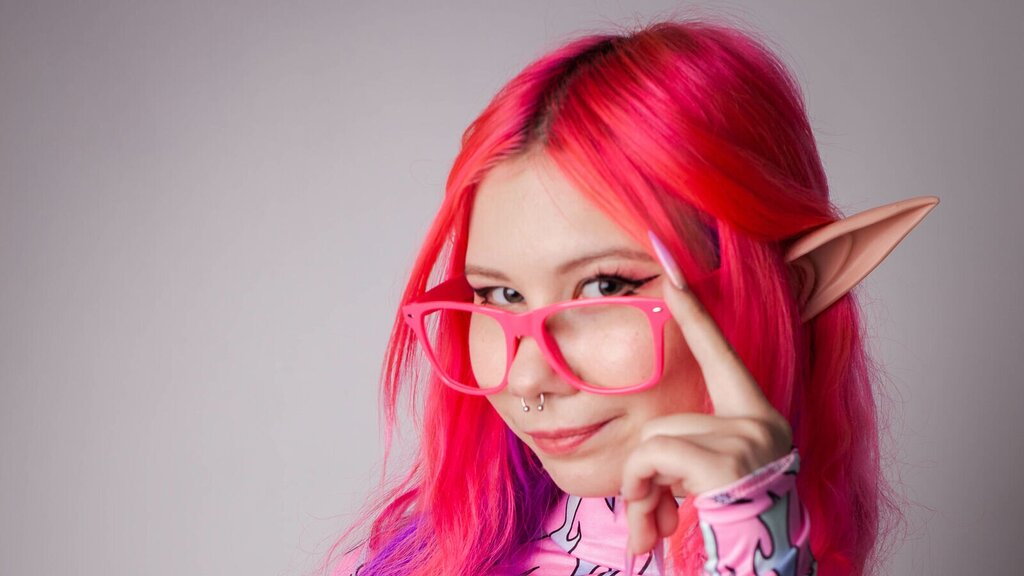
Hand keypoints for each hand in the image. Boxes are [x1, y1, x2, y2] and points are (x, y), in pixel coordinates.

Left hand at [620, 236, 792, 560]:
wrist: (759, 575)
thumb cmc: (725, 536)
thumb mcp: (701, 489)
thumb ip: (678, 459)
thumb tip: (636, 479)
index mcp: (756, 419)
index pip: (719, 351)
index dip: (693, 308)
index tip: (667, 254)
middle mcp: (761, 422)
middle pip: (665, 418)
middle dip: (643, 473)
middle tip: (647, 519)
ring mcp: (750, 438)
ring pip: (654, 438)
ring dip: (640, 488)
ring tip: (654, 526)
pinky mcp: (729, 458)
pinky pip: (653, 454)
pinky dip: (641, 488)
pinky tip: (660, 523)